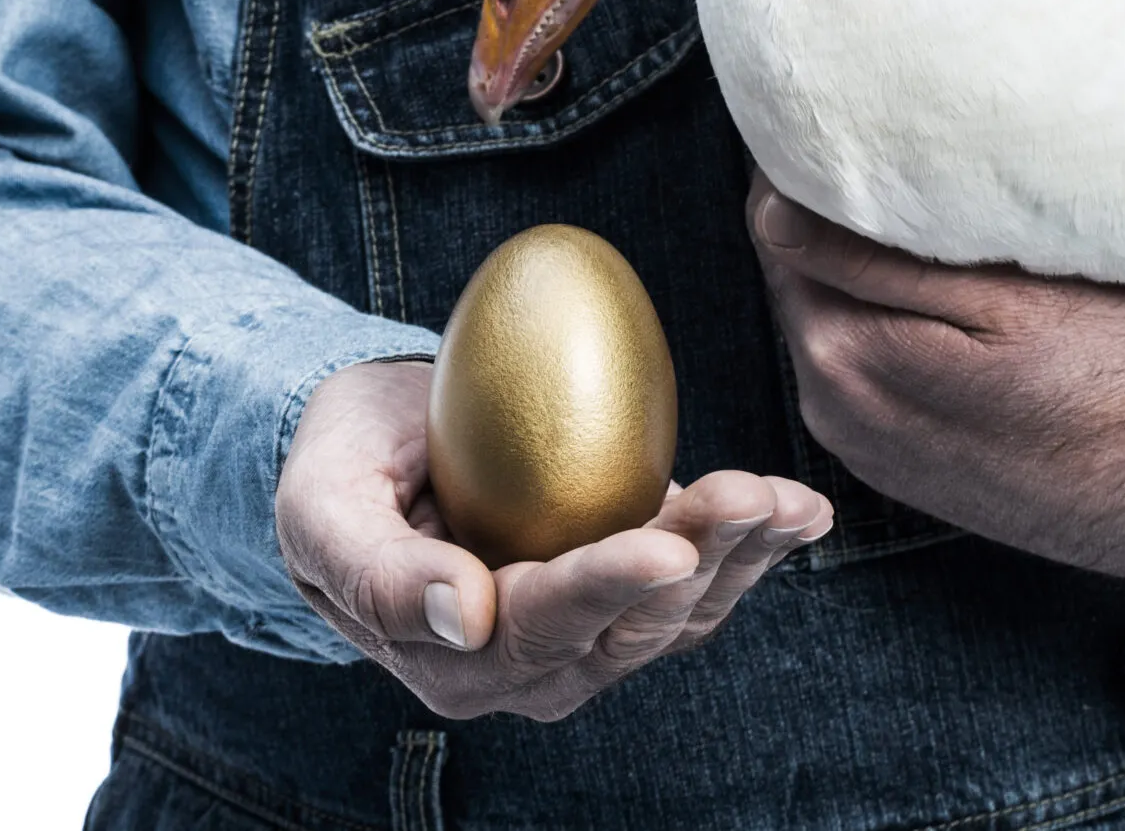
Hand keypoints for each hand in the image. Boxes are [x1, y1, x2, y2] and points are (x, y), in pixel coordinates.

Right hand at [276, 358, 830, 720]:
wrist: (377, 454)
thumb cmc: (341, 472)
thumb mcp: (322, 509)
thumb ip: (375, 571)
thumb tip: (463, 617)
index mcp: (454, 660)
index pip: (541, 624)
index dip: (606, 585)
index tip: (665, 542)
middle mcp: (533, 669)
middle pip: (631, 623)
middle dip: (701, 557)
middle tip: (751, 494)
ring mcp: (591, 642)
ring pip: (681, 611)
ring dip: (743, 555)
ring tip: (791, 501)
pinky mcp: (632, 602)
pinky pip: (703, 589)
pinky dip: (756, 549)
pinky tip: (802, 512)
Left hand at [748, 172, 1124, 586]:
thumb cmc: (1122, 376)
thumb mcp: (1008, 300)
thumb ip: (876, 263)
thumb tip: (773, 208)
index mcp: (846, 359)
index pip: (777, 226)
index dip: (806, 161)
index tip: (848, 109)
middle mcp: (835, 408)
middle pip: (795, 270)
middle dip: (826, 207)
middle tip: (885, 136)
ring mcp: (864, 441)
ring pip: (829, 313)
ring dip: (856, 260)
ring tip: (918, 203)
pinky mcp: (899, 459)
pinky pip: (863, 362)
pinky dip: (884, 314)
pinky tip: (941, 287)